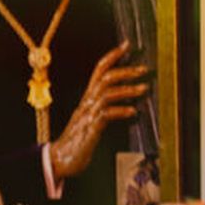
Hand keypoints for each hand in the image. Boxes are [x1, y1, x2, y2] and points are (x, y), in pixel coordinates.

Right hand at [49, 41, 148, 178]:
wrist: (60, 160)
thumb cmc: (77, 142)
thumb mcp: (91, 121)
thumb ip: (104, 111)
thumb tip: (126, 106)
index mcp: (87, 98)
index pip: (99, 70)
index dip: (112, 56)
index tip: (127, 45)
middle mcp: (86, 102)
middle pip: (104, 77)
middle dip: (125, 70)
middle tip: (143, 68)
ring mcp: (88, 114)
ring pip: (107, 92)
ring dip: (127, 89)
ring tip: (144, 88)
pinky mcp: (90, 128)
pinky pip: (106, 114)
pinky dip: (121, 110)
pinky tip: (132, 111)